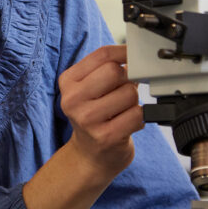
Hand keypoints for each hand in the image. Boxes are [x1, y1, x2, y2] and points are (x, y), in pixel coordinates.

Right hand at [58, 45, 143, 188]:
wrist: (89, 156)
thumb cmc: (95, 116)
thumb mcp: (90, 89)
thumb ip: (107, 69)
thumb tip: (136, 55)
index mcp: (68, 82)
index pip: (103, 55)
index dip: (125, 52)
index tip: (136, 55)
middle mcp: (73, 100)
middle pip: (115, 72)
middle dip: (128, 80)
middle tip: (125, 91)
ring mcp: (87, 120)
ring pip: (130, 94)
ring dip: (134, 102)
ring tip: (123, 110)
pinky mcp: (106, 137)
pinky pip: (137, 115)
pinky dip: (139, 118)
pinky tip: (127, 123)